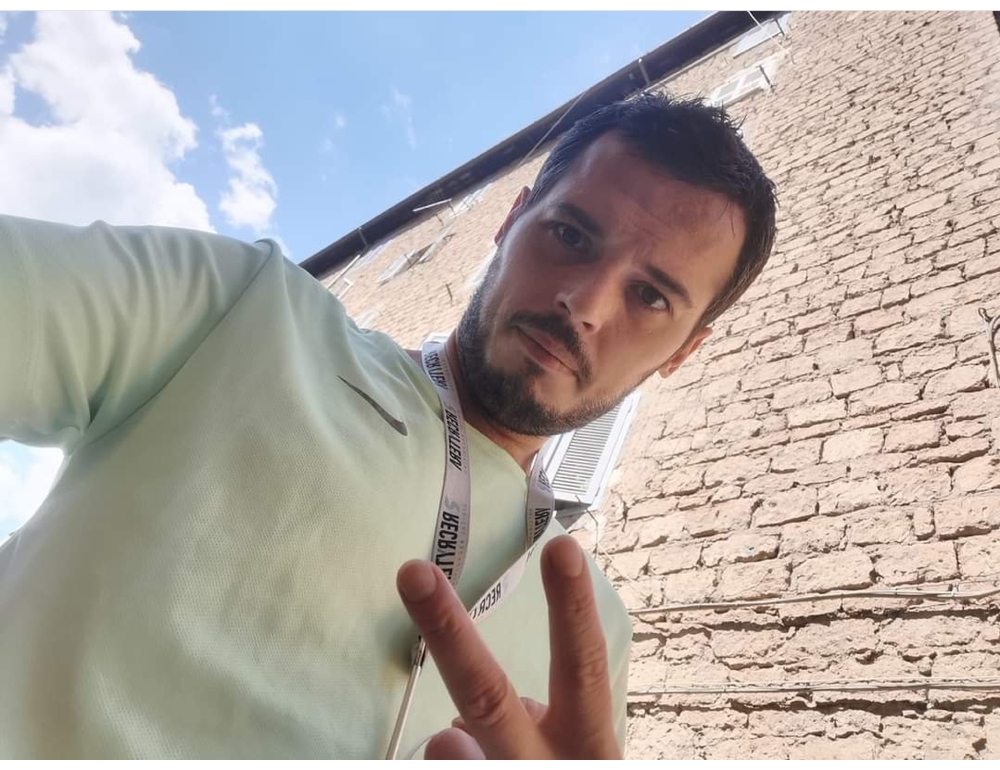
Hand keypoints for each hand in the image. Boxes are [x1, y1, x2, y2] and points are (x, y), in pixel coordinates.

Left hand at [396, 535, 621, 758]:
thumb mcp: (578, 758)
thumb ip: (537, 727)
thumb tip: (464, 718)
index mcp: (589, 743)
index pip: (582, 665)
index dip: (571, 609)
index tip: (562, 546)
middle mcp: (553, 764)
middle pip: (488, 696)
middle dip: (448, 634)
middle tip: (413, 571)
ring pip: (451, 750)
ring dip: (447, 745)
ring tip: (452, 746)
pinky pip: (442, 762)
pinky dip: (448, 759)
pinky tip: (464, 759)